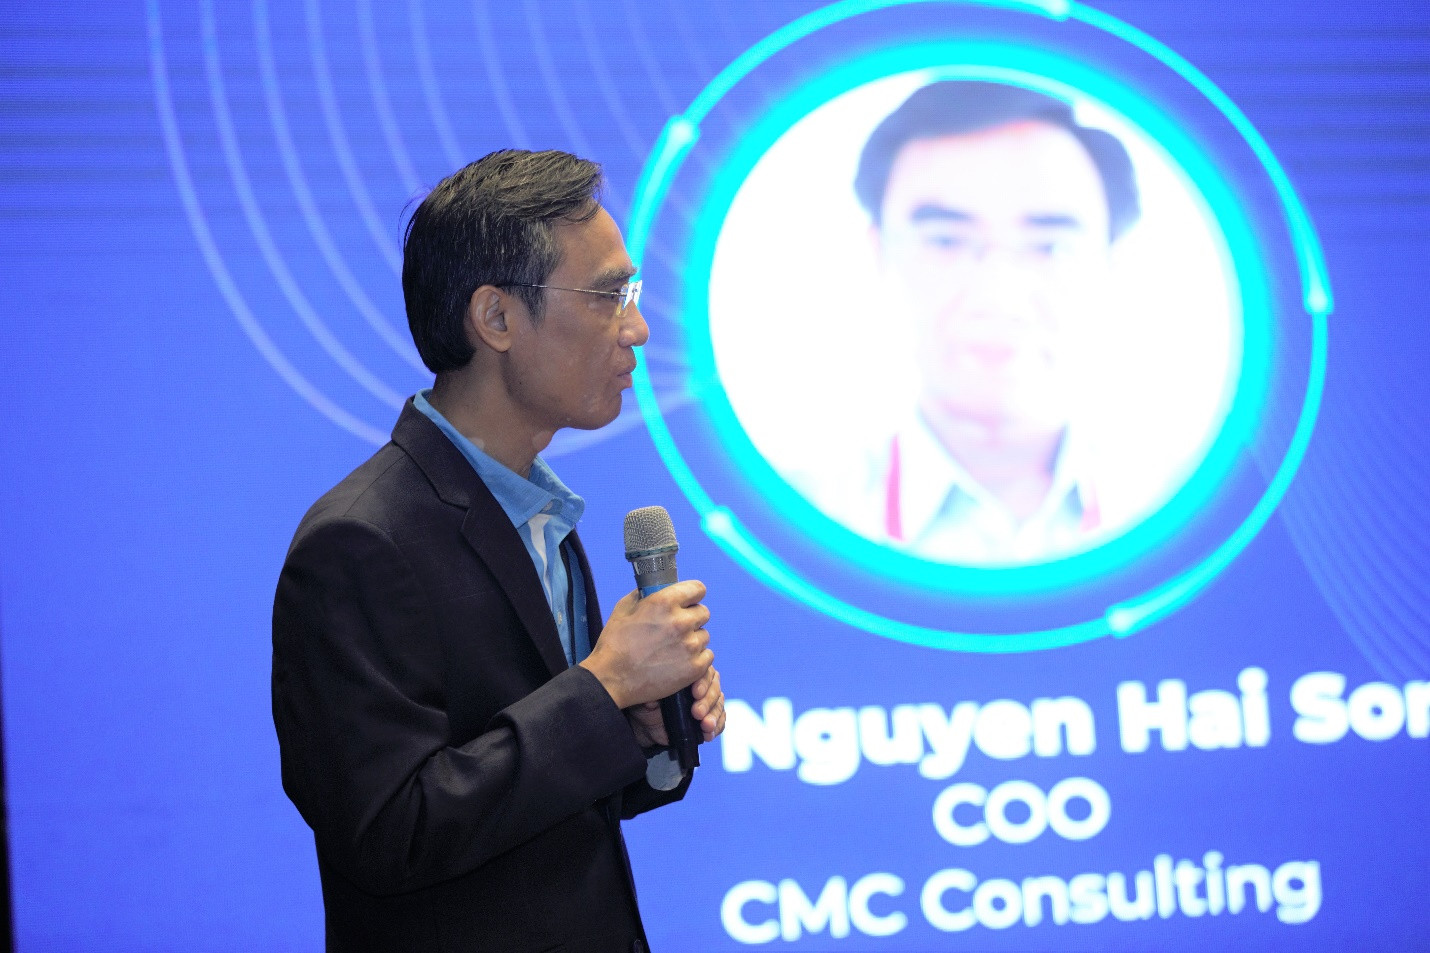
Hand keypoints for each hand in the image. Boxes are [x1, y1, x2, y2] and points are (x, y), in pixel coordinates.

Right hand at [579, 580, 711, 709]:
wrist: (612, 680)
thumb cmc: (614, 645)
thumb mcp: (623, 609)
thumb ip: (643, 594)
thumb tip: (655, 588)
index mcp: (664, 602)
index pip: (697, 589)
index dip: (692, 595)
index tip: (688, 601)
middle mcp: (680, 621)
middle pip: (703, 613)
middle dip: (691, 618)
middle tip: (676, 629)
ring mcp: (689, 646)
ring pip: (704, 635)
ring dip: (693, 639)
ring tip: (674, 648)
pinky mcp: (694, 667)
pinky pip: (707, 656)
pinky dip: (697, 658)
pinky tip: (681, 661)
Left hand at [624, 664, 723, 747]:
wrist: (646, 724)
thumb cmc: (646, 702)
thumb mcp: (646, 696)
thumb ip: (652, 695)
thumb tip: (653, 701)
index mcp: (688, 672)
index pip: (703, 671)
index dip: (702, 682)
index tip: (695, 693)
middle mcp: (701, 683)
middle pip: (714, 687)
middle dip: (708, 701)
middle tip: (697, 713)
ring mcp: (707, 700)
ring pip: (718, 703)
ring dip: (714, 715)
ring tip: (705, 725)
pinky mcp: (709, 717)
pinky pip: (720, 719)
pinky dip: (717, 726)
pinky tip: (709, 734)